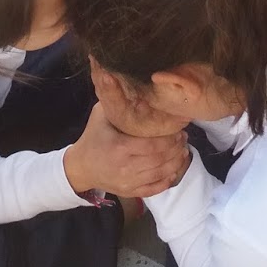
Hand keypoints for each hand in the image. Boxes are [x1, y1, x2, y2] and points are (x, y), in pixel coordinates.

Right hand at [63, 102, 189, 198]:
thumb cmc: (93, 136)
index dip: (170, 139)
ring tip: (183, 150)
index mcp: (120, 147)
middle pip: (159, 160)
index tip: (180, 129)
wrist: (81, 167)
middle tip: (184, 137)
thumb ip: (114, 99)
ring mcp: (128, 182)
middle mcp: (125, 167)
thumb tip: (120, 75)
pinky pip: (154, 189)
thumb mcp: (100, 114)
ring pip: (160, 175)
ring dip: (175, 163)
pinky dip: (167, 180)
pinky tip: (175, 169)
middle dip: (176, 149)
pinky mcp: (130, 192)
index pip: (152, 145)